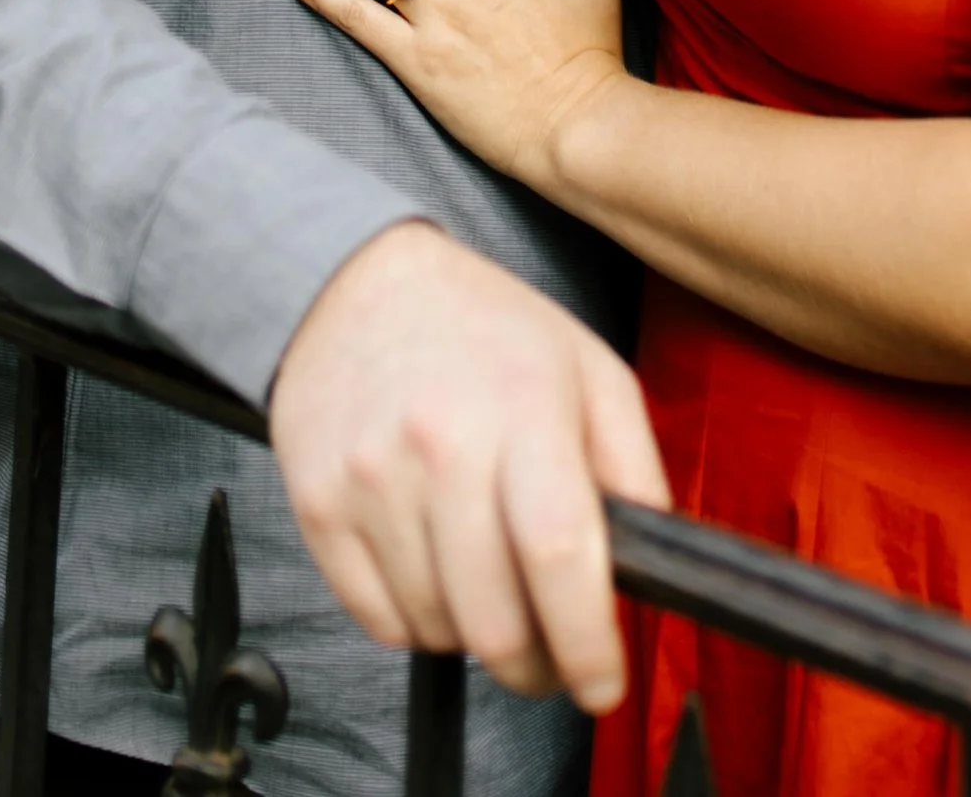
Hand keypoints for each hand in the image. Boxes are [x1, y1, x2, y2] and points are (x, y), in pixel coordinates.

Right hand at [269, 219, 666, 708]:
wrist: (356, 286)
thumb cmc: (485, 331)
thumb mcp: (588, 369)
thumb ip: (634, 466)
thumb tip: (651, 564)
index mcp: (524, 407)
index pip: (559, 553)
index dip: (587, 642)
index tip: (602, 684)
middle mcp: (443, 443)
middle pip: (494, 619)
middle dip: (536, 665)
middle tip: (552, 654)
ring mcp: (372, 477)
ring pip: (438, 629)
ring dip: (474, 636)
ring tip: (487, 581)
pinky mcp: (319, 505)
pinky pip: (378, 620)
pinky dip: (416, 621)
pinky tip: (433, 568)